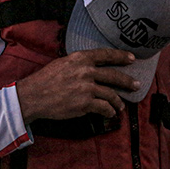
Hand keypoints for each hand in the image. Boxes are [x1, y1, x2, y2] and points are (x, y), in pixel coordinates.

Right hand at [14, 48, 135, 121]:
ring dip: (118, 101)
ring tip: (121, 106)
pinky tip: (110, 113)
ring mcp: (87, 88)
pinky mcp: (85, 103)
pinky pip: (104, 107)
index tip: (132, 59)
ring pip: (111, 94)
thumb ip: (78, 64)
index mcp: (80, 58)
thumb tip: (91, 67)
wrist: (33, 96)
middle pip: (114, 76)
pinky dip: (109, 111)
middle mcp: (86, 71)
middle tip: (136, 85)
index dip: (121, 57)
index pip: (106, 55)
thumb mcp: (62, 63)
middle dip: (128, 82)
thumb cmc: (45, 80)